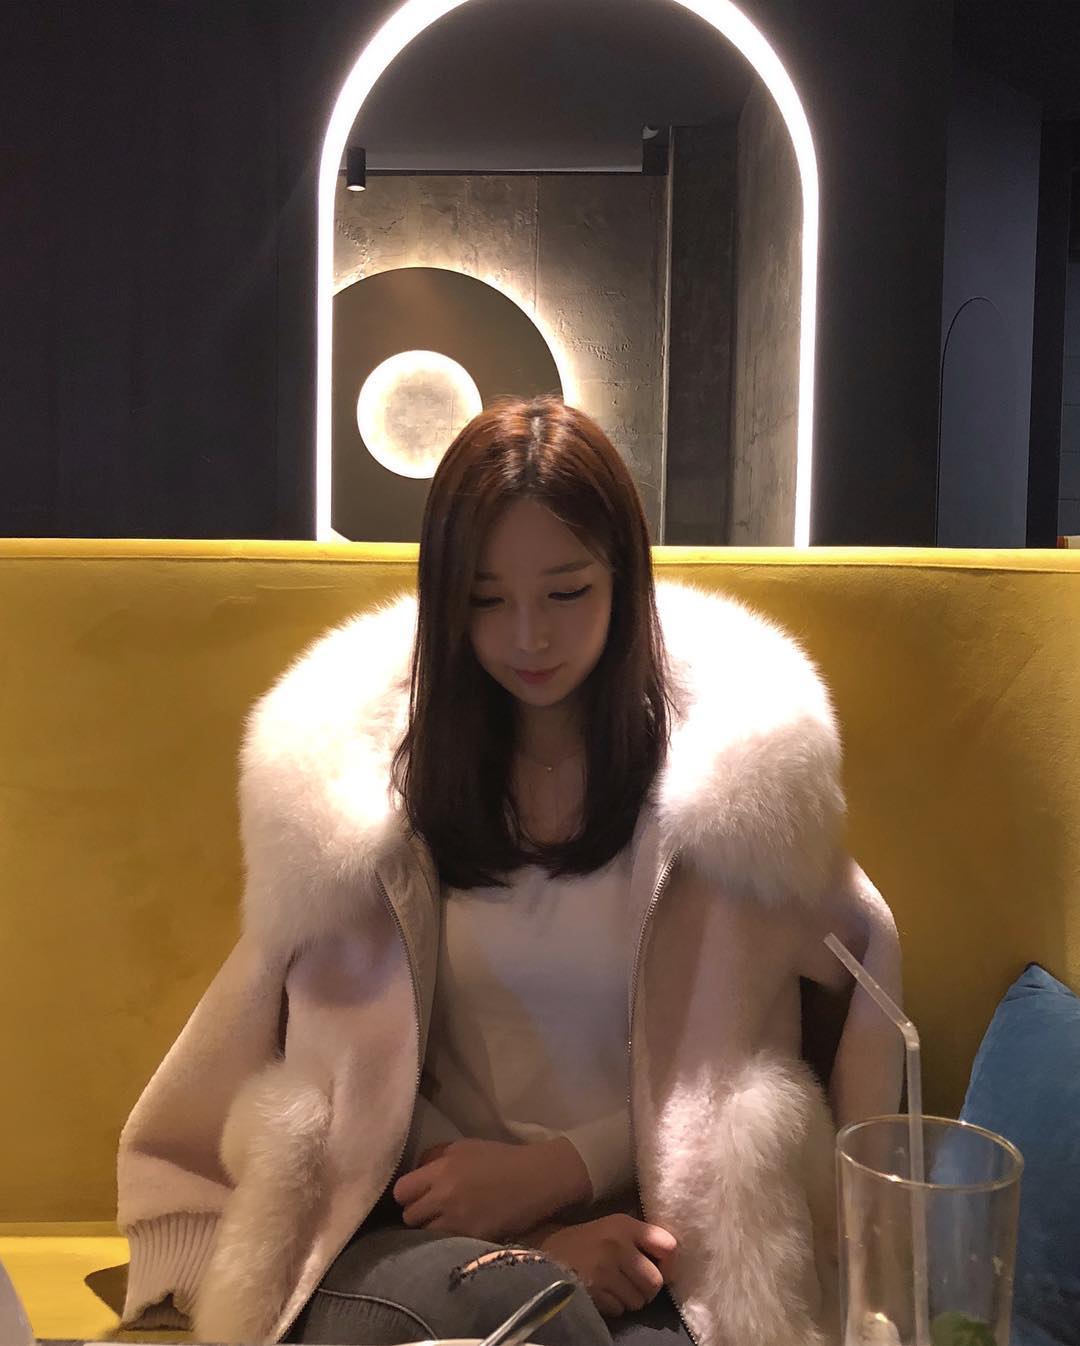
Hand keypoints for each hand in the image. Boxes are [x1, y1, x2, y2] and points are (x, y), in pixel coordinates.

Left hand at [392, 1137, 590, 1239]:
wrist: (536, 1178)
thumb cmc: (500, 1159)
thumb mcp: (464, 1147)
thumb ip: (435, 1156)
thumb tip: (414, 1172)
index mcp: (442, 1169)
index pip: (401, 1191)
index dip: (406, 1195)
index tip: (415, 1196)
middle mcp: (445, 1196)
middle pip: (409, 1216)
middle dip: (417, 1215)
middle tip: (430, 1212)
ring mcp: (459, 1220)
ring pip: (425, 1235)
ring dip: (431, 1231)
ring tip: (444, 1225)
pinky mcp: (474, 1238)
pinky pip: (448, 1245)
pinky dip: (450, 1241)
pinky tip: (459, 1234)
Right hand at [539, 1215, 677, 1318]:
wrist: (547, 1251)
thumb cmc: (589, 1241)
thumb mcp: (615, 1228)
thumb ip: (641, 1238)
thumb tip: (672, 1260)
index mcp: (625, 1225)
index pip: (668, 1245)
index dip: (669, 1263)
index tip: (660, 1268)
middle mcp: (617, 1245)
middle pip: (655, 1282)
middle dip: (648, 1290)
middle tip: (635, 1285)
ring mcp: (604, 1269)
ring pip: (639, 1301)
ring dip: (630, 1300)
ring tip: (615, 1288)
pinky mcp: (593, 1291)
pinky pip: (620, 1310)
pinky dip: (615, 1307)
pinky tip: (603, 1293)